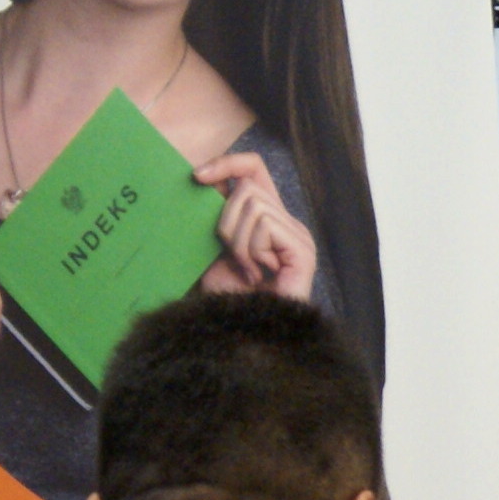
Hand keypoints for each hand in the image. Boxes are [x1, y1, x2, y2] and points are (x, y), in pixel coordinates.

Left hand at [193, 153, 317, 302]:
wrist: (247, 336)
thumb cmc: (228, 301)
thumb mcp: (213, 250)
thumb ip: (213, 217)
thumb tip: (200, 178)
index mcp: (268, 217)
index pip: (253, 167)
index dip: (226, 163)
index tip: (196, 176)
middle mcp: (288, 222)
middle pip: (247, 187)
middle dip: (227, 223)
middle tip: (235, 260)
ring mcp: (298, 235)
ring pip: (254, 207)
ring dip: (238, 243)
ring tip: (247, 271)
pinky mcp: (302, 250)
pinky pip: (265, 226)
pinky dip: (252, 250)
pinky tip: (258, 274)